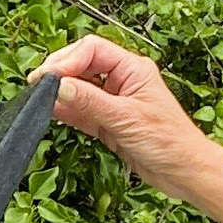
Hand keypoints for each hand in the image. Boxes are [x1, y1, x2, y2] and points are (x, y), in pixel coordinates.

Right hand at [31, 36, 222, 222]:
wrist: (184, 172)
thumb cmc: (171, 142)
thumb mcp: (126, 119)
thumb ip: (90, 102)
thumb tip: (60, 87)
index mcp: (133, 69)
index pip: (92, 50)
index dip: (67, 60)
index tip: (49, 77)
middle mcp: (122, 81)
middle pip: (82, 64)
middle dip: (60, 73)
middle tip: (38, 85)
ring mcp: (114, 101)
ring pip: (79, 88)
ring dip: (60, 92)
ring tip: (39, 98)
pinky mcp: (108, 122)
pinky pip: (80, 111)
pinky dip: (66, 111)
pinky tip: (51, 112)